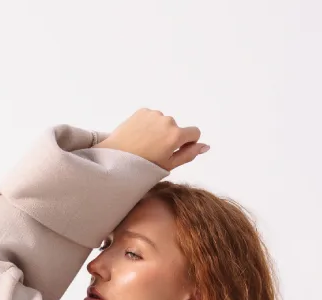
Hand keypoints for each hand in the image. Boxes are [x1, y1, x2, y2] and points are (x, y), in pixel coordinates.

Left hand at [93, 108, 208, 170]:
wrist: (115, 158)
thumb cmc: (141, 167)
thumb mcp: (169, 165)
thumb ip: (189, 154)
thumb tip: (206, 146)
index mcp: (176, 135)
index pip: (195, 132)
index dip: (188, 143)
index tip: (175, 150)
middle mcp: (167, 120)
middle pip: (176, 128)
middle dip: (169, 138)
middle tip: (154, 152)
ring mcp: (154, 114)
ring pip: (163, 122)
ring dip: (158, 131)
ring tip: (144, 145)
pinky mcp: (142, 111)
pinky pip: (151, 117)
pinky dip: (147, 125)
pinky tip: (138, 136)